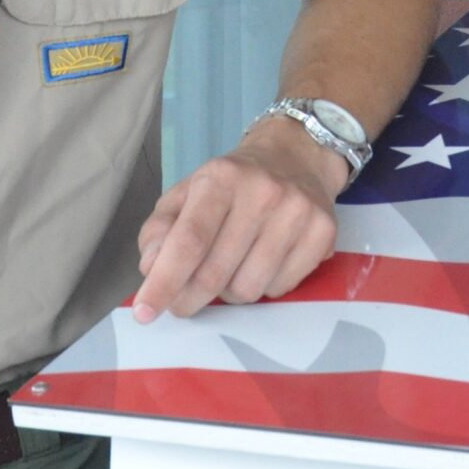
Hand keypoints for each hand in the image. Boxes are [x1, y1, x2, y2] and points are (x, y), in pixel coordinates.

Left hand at [131, 121, 345, 320]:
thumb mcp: (187, 194)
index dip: (165, 281)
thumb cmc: (232, 183)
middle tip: (182, 302)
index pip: (190, 240)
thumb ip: (160, 230)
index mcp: (221, 177)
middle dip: (189, 298)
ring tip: (231, 268)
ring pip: (248, 289)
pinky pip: (280, 289)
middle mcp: (263, 191)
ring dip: (229, 292)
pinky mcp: (324, 232)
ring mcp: (298, 212)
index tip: (145, 312)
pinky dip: (263, 287)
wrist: (297, 155)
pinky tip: (262, 262)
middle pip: (216, 274)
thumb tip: (152, 267)